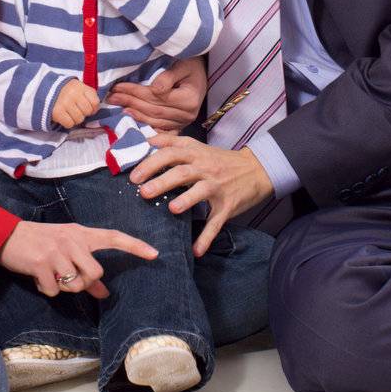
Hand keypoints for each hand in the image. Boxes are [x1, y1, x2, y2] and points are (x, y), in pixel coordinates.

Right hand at [0, 219, 157, 297]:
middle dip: (83, 282)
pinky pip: (53, 290)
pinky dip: (45, 289)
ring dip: (63, 287)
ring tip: (50, 275)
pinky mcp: (41, 263)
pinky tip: (37, 277)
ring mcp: (56, 251)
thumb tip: (104, 292)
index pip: (113, 237)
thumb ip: (86, 271)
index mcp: (80, 233)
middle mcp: (71, 240)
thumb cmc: (39, 243)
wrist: (6, 236)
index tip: (155, 254)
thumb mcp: (64, 250)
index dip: (135, 247)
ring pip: (75, 284)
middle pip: (95, 272)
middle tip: (66, 277)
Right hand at [51, 80, 99, 128]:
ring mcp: (65, 103)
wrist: (45, 90)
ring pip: (79, 119)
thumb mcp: (78, 87)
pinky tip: (64, 117)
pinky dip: (68, 123)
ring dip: (76, 119)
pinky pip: (70, 124)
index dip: (93, 108)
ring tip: (70, 113)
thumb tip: (95, 110)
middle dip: (84, 113)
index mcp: (80, 87)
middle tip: (77, 110)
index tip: (88, 107)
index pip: (95, 102)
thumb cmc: (66, 91)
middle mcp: (73, 94)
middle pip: (87, 111)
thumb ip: (88, 96)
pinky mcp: (57, 112)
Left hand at [108, 56, 206, 131]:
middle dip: (130, 102)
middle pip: (153, 109)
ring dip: (133, 112)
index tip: (118, 86)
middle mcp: (187, 114)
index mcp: (189, 99)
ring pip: (153, 120)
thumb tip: (154, 88)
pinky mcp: (178, 126)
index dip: (135, 91)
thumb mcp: (183, 64)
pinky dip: (144, 123)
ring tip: (117, 105)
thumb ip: (169, 76)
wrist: (201, 74)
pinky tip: (131, 118)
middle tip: (111, 96)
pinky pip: (158, 128)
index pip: (156, 96)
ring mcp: (183, 123)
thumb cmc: (192, 65)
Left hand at [129, 134, 272, 256]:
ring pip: (200, 192)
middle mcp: (205, 168)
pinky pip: (216, 222)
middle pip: (182, 171)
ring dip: (186, 200)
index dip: (151, 162)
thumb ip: (173, 142)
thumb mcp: (198, 146)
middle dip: (162, 181)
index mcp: (195, 153)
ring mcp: (217, 187)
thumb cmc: (220, 159)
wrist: (256, 169)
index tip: (134, 175)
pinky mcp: (227, 205)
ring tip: (171, 210)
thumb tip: (147, 140)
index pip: (171, 152)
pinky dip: (207, 237)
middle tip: (143, 191)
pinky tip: (196, 250)